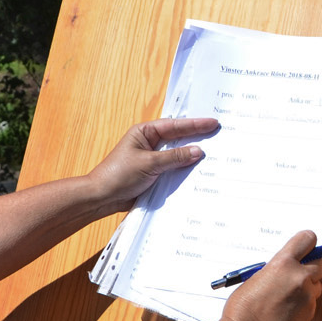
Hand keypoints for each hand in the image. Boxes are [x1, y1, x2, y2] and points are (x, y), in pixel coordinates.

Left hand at [84, 118, 218, 213]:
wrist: (102, 197)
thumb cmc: (119, 175)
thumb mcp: (149, 163)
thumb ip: (175, 157)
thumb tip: (198, 151)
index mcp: (145, 132)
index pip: (174, 126)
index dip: (195, 124)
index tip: (213, 123)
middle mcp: (150, 143)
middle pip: (178, 138)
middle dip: (197, 136)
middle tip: (219, 133)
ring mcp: (153, 159)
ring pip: (178, 154)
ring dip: (192, 155)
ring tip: (215, 151)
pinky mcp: (155, 174)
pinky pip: (174, 169)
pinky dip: (185, 170)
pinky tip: (200, 171)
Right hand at [219, 231, 321, 320]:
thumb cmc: (244, 308)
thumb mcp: (257, 277)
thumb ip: (277, 268)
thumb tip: (290, 265)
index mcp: (283, 263)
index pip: (308, 239)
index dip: (308, 243)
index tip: (307, 247)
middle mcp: (299, 277)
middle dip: (314, 266)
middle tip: (301, 272)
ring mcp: (307, 296)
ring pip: (318, 284)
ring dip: (309, 286)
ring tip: (288, 295)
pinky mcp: (310, 312)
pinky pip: (313, 302)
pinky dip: (304, 303)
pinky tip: (287, 309)